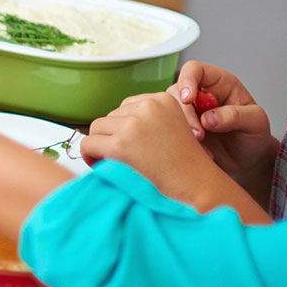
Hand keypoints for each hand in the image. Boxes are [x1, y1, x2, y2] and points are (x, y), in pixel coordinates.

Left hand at [80, 91, 222, 178]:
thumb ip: (147, 120)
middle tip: (122, 159)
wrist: (197, 187)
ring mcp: (134, 124)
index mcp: (162, 99)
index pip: (125, 107)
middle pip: (109, 117)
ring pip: (96, 129)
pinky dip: (91, 157)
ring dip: (101, 147)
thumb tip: (110, 123)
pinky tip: (104, 168)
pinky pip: (88, 144)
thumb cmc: (184, 166)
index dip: (123, 129)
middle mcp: (148, 106)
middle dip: (111, 138)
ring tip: (116, 164)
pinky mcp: (122, 144)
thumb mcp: (171, 129)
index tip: (130, 146)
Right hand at [169, 61, 278, 181]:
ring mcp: (188, 113)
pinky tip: (201, 152)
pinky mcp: (180, 130)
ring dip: (181, 129)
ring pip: (169, 112)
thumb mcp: (256, 122)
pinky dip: (181, 143)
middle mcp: (199, 94)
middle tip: (199, 134)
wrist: (248, 160)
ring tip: (202, 145)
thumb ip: (236, 116)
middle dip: (185, 113)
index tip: (189, 99)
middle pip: (176, 92)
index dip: (187, 80)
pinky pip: (170, 131)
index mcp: (219, 83)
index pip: (194, 70)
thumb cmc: (254, 135)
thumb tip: (209, 118)